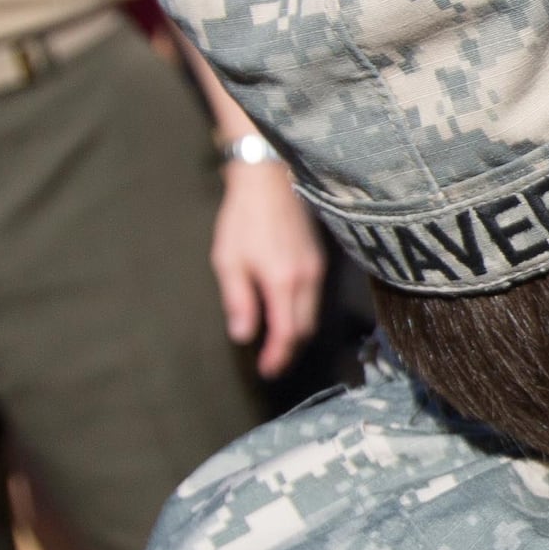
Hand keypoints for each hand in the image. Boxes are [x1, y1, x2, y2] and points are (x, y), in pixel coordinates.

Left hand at [213, 157, 326, 375]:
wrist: (269, 179)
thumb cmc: (243, 218)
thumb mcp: (229, 261)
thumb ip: (239, 300)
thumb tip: (244, 335)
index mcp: (283, 283)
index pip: (287, 333)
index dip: (278, 357)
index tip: (266, 371)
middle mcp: (307, 279)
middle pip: (304, 328)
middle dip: (289, 349)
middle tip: (272, 362)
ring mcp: (317, 268)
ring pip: (312, 313)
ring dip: (297, 332)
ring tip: (279, 342)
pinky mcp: (319, 257)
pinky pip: (315, 296)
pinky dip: (303, 312)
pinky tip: (288, 312)